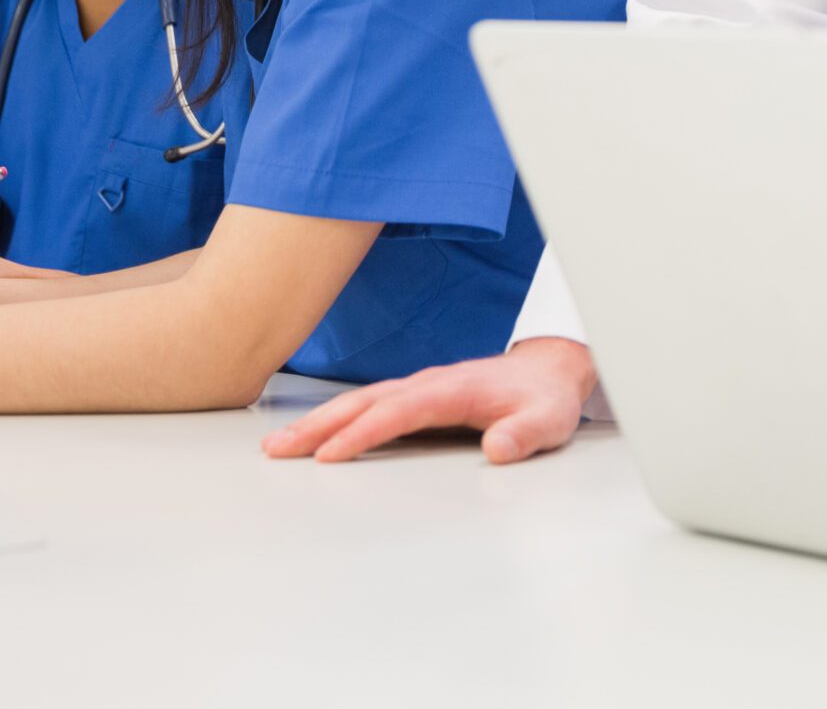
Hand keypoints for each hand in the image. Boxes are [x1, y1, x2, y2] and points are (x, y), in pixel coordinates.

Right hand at [263, 337, 594, 464]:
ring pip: (360, 401)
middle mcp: (429, 384)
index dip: (363, 434)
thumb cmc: (544, 399)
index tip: (328, 456)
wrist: (549, 371)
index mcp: (455, 391)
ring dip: (318, 421)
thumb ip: (525, 435)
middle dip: (319, 425)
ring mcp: (419, 388)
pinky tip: (311, 436)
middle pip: (366, 402)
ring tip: (277, 445)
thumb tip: (499, 449)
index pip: (400, 413)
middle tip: (277, 449)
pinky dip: (335, 418)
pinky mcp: (416, 396)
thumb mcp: (549, 421)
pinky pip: (368, 405)